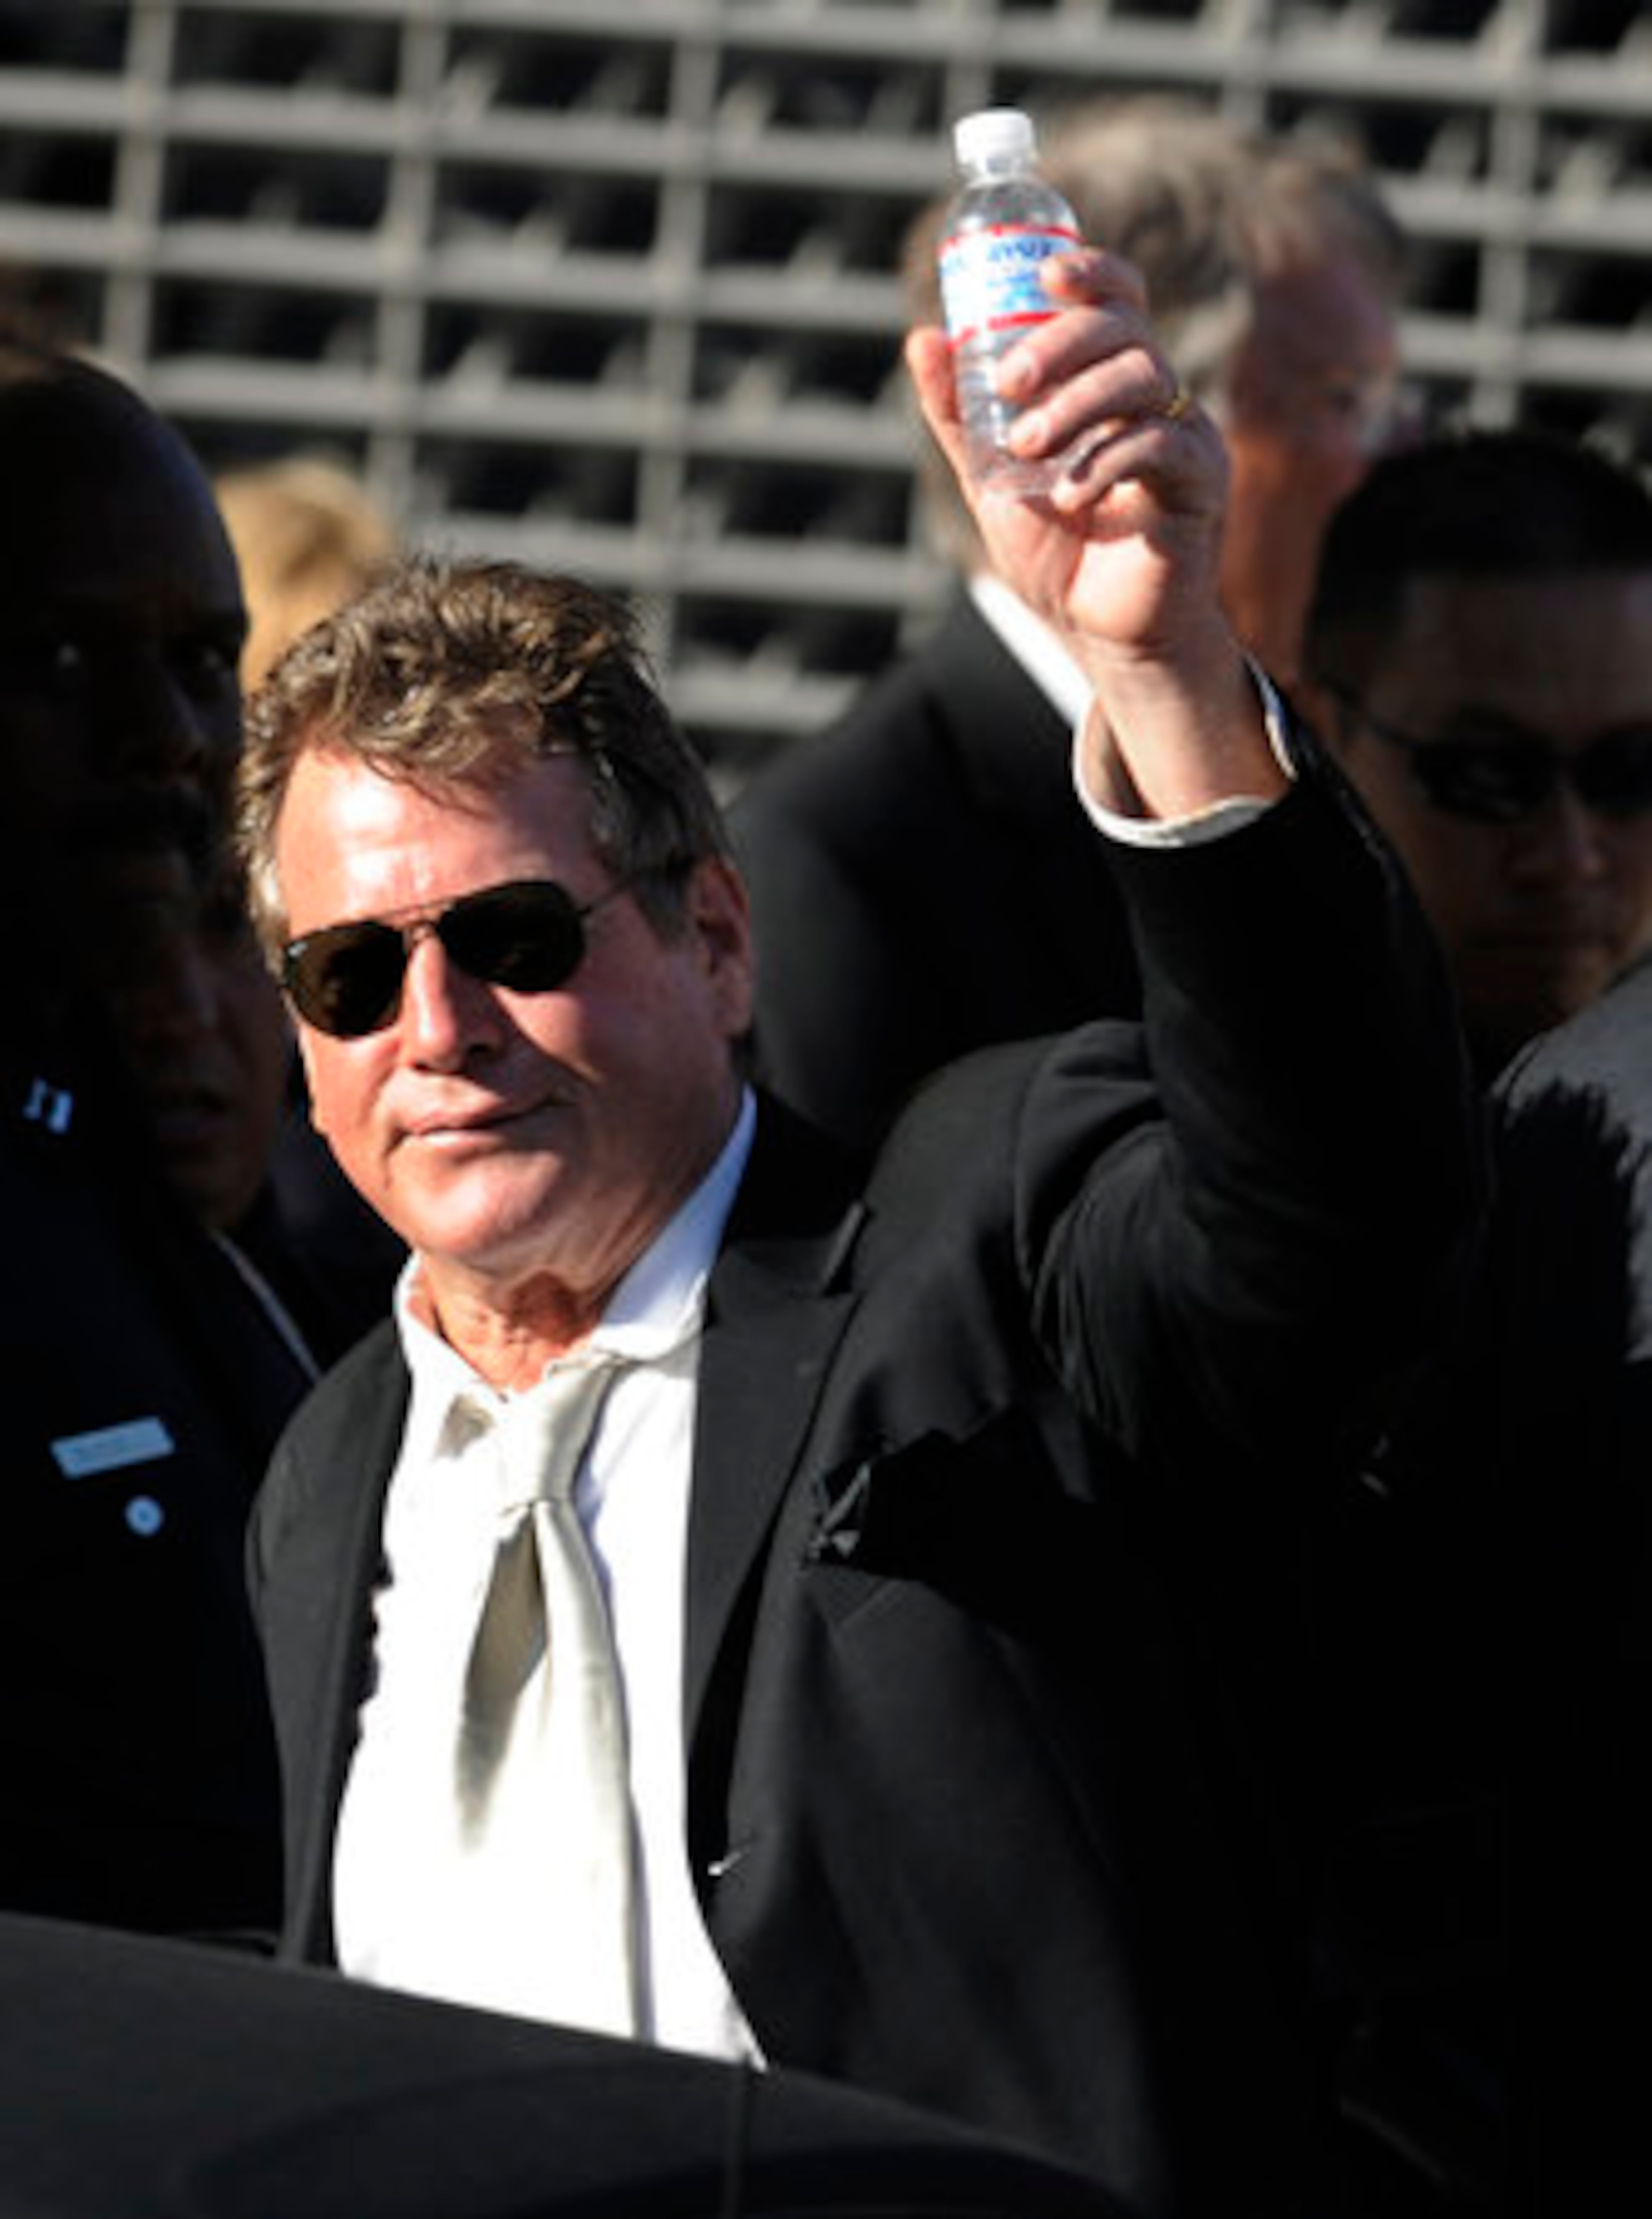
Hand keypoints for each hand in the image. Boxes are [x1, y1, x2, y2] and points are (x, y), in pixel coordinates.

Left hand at [907, 249, 1283, 820]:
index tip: (1045, 273)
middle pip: (1123, 328)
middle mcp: (1155, 397)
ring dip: (1075, 404)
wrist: (1100, 634)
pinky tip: (1067, 497)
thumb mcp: (991, 480)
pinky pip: (1158, 445)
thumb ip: (959, 416)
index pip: (1117, 300)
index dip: (1091, 271)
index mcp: (1110, 383)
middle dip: (1060, 344)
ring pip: (1142, 376)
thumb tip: (922, 340)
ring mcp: (1185, 434)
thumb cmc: (1058, 555)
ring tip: (1027, 448)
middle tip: (1009, 383)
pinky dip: (1104, 462)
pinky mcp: (1200, 480)